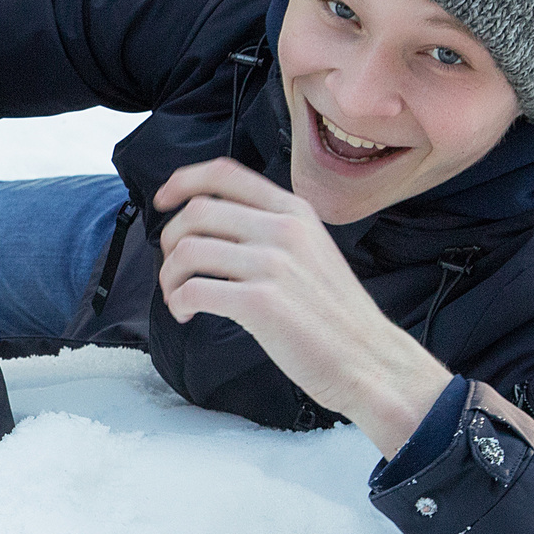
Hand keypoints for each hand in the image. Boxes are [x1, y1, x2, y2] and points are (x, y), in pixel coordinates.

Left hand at [152, 158, 450, 456]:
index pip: (224, 173)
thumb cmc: (335, 314)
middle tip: (174, 268)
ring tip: (178, 296)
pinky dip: (178, 302)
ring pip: (188, 250)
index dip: (182, 181)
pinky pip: (194, 290)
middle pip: (196, 211)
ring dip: (169, 275)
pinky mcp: (261, 303)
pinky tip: (187, 314)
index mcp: (294, 211)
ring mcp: (273, 264)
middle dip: (170, 239)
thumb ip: (271, 228)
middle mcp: (284, 229)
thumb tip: (212, 224)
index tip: (163, 200)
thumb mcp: (312, 249)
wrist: (370, 361)